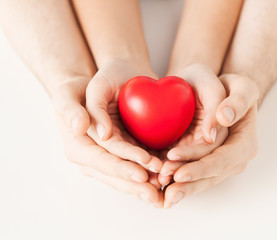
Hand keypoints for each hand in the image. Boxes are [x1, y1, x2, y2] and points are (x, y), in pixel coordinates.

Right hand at [51, 76, 161, 205]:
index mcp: (77, 148)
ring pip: (124, 177)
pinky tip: (162, 177)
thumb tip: (85, 129)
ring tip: (164, 185)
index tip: (144, 169)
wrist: (82, 92)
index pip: (102, 160)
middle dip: (136, 184)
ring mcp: (103, 161)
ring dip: (143, 184)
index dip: (122, 166)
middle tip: (158, 190)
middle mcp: (89, 160)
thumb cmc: (75, 92)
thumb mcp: (68, 94)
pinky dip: (146, 174)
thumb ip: (72, 111)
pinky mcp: (116, 157)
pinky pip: (131, 169)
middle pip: (115, 175)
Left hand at [158, 63, 228, 185]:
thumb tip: (223, 120)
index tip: (179, 172)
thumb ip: (237, 101)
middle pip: (210, 176)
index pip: (223, 160)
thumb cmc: (232, 87)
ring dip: (180, 186)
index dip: (202, 168)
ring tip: (158, 187)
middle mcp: (234, 158)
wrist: (221, 92)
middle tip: (165, 191)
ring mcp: (219, 162)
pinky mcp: (204, 160)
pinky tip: (158, 182)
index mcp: (245, 143)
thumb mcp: (240, 86)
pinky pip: (191, 172)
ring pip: (200, 179)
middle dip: (188, 184)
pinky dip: (176, 179)